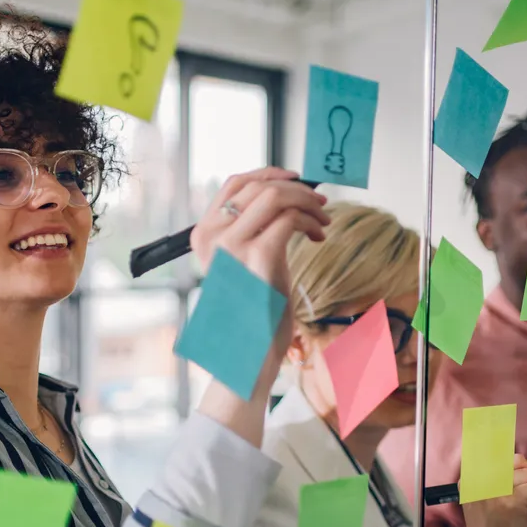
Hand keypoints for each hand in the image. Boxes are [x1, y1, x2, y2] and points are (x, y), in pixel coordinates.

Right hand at [192, 168, 330, 445]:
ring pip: (275, 196)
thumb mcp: (243, 264)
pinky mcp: (258, 258)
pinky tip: (317, 237)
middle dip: (296, 189)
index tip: (296, 179)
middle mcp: (212, 236)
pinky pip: (288, 219)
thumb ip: (250, 233)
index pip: (234, 183)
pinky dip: (309, 222)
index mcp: (203, 235)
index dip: (269, 173)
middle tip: (320, 203)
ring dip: (307, 203)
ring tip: (322, 221)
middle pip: (259, 186)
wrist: (246, 352)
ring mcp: (232, 246)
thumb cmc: (249, 312)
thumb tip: (281, 201)